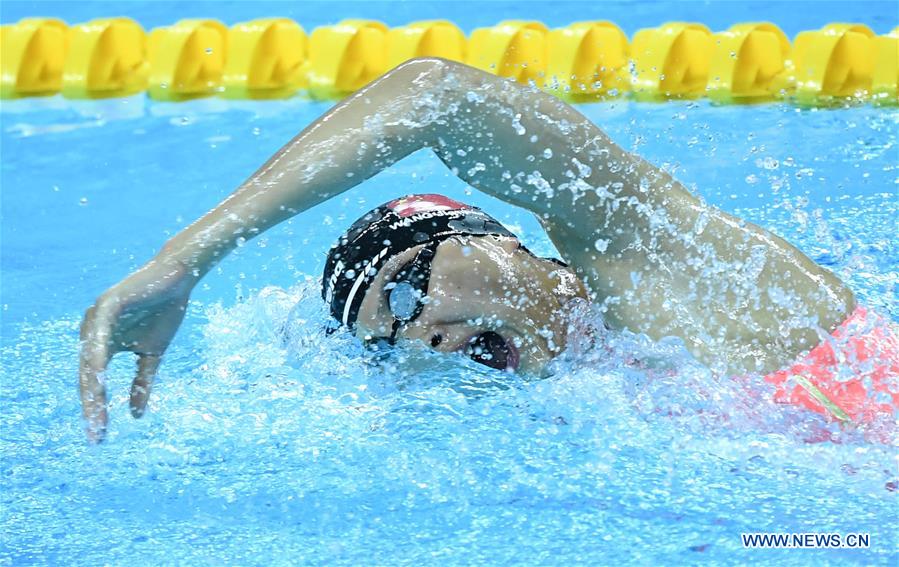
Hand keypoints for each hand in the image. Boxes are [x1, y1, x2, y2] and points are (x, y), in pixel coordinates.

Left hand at [78, 255, 196, 442]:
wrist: (178, 278)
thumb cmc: (165, 311)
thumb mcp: (153, 354)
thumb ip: (142, 382)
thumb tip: (136, 416)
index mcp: (103, 344)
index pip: (95, 383)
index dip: (97, 409)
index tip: (100, 437)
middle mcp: (93, 332)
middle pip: (88, 377)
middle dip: (92, 408)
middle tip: (96, 435)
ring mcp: (96, 318)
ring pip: (90, 361)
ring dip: (92, 391)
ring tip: (96, 415)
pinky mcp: (106, 305)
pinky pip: (99, 337)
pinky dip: (98, 359)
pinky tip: (100, 380)